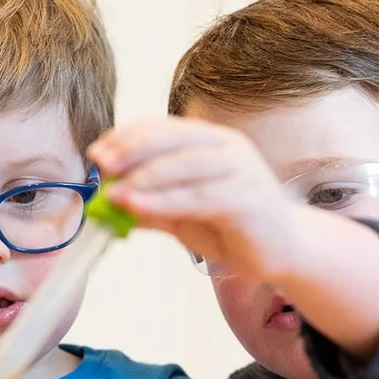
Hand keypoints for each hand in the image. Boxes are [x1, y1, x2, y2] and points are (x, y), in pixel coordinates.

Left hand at [88, 119, 309, 282]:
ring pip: (185, 164)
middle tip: (102, 164)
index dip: (127, 136)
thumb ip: (149, 205)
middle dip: (132, 148)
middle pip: (172, 137)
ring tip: (114, 192)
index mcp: (209, 141)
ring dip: (145, 176)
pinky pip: (199, 195)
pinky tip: (138, 206)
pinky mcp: (248, 197)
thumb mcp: (181, 214)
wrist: (282, 251)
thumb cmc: (231, 226)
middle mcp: (227, 147)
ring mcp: (241, 169)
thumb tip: (107, 203)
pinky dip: (164, 200)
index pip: (162, 127)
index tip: (97, 152)